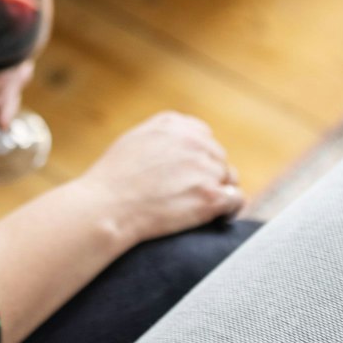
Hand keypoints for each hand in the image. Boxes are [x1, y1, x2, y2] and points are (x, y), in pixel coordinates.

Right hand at [73, 110, 245, 246]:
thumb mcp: (134, 139)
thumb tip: (182, 142)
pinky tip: (220, 217)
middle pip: (218, 158)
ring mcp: (204, 168)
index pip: (204, 137)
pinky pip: (236, 199)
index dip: (198, 157)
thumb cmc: (113, 180)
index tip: (190, 174)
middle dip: (209, 175)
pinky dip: (230, 210)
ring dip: (220, 192)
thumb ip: (163, 134)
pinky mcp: (211, 196)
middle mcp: (194, 141)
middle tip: (192, 196)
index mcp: (176, 124)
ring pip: (229, 179)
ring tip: (204, 208)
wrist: (106, 208)